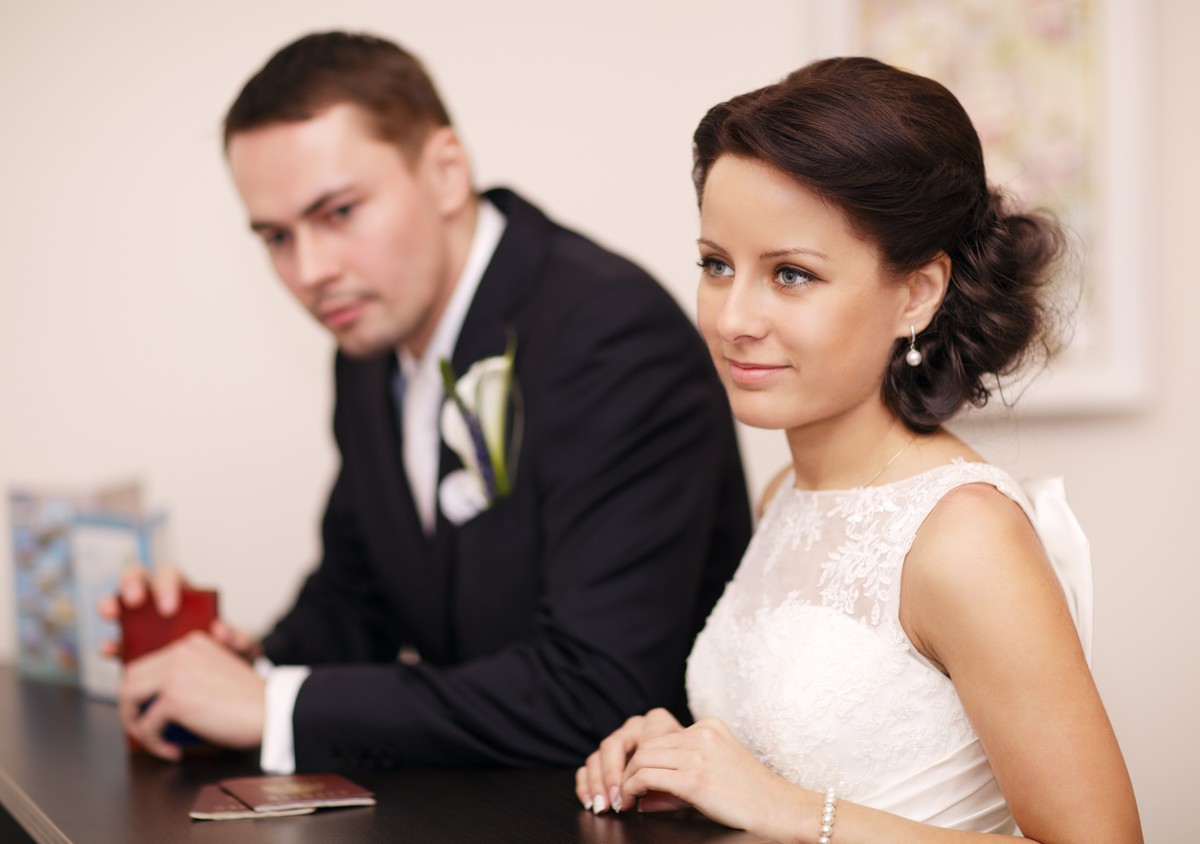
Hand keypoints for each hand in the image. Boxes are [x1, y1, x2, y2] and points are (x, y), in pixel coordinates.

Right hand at [96, 565, 260, 661]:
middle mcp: (157, 602)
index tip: (169, 609)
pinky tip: (109, 651)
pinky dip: (109, 645)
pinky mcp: (128, 649)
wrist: (219, 684)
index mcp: (185, 594)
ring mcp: (140, 624)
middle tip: (135, 601)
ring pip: (117, 602)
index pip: (171, 576)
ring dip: (110, 604)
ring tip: (112, 614)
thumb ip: (238, 639)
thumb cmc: (229, 654)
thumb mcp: (240, 647)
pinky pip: (113, 641)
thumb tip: (222, 630)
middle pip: (138, 578)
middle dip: (133, 583)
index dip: (167, 586)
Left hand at [117, 631, 265, 760]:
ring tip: (153, 739)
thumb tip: (156, 698)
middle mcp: (180, 652)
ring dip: (135, 723)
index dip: (144, 691)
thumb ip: (192, 672)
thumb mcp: (219, 670)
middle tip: (146, 727)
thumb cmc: (250, 699)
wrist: (271, 710)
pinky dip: (154, 744)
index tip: (152, 710)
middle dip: (132, 706)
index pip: (148, 664)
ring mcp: (174, 674)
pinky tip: (172, 751)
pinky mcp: (174, 699)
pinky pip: (146, 726)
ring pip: (128, 697)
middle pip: (131, 678)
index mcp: (192, 643)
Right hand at [575, 707, 686, 813]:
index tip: (630, 796)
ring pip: (597, 754)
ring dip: (596, 782)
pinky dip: (586, 782)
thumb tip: (642, 805)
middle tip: (612, 800)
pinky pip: (590, 763)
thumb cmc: (693, 767)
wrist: (696, 760)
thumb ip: (671, 790)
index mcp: (657, 722)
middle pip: (612, 745)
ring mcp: (620, 736)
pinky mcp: (607, 752)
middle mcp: (636, 726)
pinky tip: (590, 801)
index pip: (637, 743)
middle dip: (609, 776)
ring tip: (601, 806)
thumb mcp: (688, 778)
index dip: (631, 772)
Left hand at [617, 717, 813, 836]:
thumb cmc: (751, 798)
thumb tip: (642, 796)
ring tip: (625, 799)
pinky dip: (633, 788)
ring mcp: (700, 754)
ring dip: (628, 780)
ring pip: (643, 758)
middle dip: (630, 769)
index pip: (661, 737)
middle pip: (648, 745)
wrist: (781, 810)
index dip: (643, 759)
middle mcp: (703, 734)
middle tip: (622, 792)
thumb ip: (680, 774)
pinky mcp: (696, 779)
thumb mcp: (715, 772)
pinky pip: (648, 777)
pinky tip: (632, 801)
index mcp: (709, 726)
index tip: (634, 780)